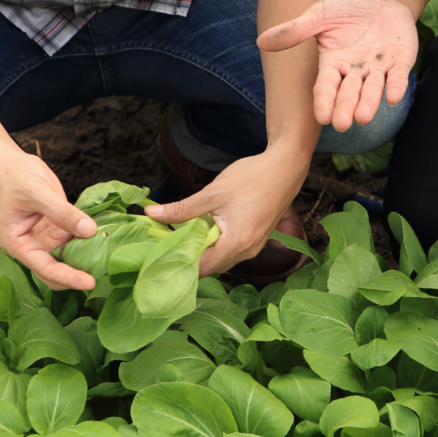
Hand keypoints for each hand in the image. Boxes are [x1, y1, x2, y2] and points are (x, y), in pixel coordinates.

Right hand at [0, 145, 97, 289]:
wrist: (6, 161)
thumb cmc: (11, 176)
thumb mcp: (37, 193)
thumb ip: (62, 213)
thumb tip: (90, 231)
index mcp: (17, 244)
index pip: (45, 268)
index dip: (68, 277)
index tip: (90, 283)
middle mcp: (32, 245)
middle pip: (57, 269)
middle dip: (78, 273)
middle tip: (105, 273)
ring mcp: (45, 237)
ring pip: (68, 256)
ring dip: (86, 258)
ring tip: (111, 259)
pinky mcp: (57, 227)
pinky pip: (75, 239)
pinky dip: (89, 240)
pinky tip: (107, 240)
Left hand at [143, 146, 309, 275]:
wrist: (286, 168)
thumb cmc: (253, 178)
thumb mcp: (213, 193)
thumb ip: (182, 208)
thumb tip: (151, 214)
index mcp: (237, 243)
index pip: (202, 268)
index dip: (180, 262)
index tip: (161, 250)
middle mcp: (248, 251)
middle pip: (212, 267)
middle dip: (190, 257)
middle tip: (167, 241)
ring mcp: (255, 246)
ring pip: (222, 259)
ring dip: (204, 250)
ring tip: (184, 233)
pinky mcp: (258, 238)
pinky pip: (232, 250)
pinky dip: (217, 244)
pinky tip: (206, 228)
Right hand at [258, 0, 417, 131]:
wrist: (381, 1)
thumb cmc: (347, 11)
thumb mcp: (319, 15)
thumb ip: (296, 30)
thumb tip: (262, 41)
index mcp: (333, 65)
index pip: (326, 87)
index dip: (325, 101)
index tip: (322, 117)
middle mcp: (355, 72)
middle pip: (349, 93)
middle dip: (345, 108)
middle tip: (341, 125)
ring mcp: (379, 69)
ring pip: (373, 90)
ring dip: (369, 103)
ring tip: (363, 118)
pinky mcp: (400, 62)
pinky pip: (398, 77)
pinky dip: (396, 86)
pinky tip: (393, 97)